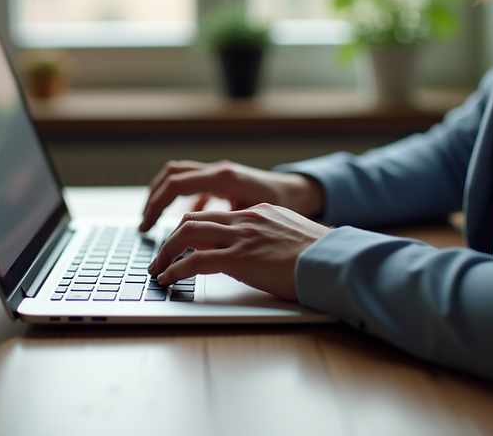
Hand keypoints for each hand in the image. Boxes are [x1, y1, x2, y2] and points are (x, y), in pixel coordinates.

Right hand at [139, 160, 323, 231]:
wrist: (304, 192)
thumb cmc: (285, 205)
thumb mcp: (252, 218)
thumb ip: (223, 228)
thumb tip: (195, 246)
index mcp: (223, 177)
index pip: (175, 186)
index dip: (156, 207)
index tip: (147, 229)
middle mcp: (219, 170)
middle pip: (172, 176)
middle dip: (153, 200)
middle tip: (144, 226)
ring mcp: (222, 172)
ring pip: (181, 176)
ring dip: (165, 196)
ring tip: (155, 220)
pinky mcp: (226, 180)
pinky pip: (197, 184)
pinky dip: (185, 198)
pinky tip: (186, 218)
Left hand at [147, 204, 331, 300]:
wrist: (334, 260)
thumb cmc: (320, 257)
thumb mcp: (291, 236)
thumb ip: (269, 238)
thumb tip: (258, 254)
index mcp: (258, 213)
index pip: (212, 215)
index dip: (190, 229)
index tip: (181, 244)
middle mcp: (246, 219)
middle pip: (192, 220)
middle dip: (171, 239)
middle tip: (161, 257)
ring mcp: (241, 237)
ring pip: (187, 234)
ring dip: (166, 253)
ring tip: (158, 269)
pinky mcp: (240, 258)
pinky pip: (196, 261)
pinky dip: (175, 270)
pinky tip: (167, 279)